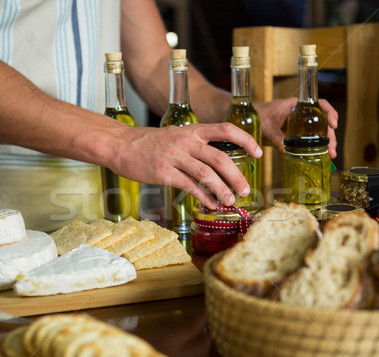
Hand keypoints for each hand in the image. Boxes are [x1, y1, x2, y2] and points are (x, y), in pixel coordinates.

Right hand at [107, 122, 262, 209]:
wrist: (120, 144)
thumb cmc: (149, 143)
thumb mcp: (176, 135)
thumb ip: (196, 146)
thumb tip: (217, 164)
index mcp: (193, 130)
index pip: (226, 129)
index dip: (246, 140)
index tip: (258, 153)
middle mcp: (186, 141)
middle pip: (221, 158)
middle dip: (237, 177)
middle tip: (246, 190)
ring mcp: (174, 156)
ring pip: (207, 175)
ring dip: (223, 190)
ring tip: (231, 201)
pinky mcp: (163, 172)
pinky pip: (190, 186)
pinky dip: (204, 197)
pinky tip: (211, 204)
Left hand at [254, 98, 338, 157]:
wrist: (248, 121)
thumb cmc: (257, 117)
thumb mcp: (267, 127)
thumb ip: (276, 137)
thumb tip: (285, 149)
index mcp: (297, 106)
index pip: (320, 104)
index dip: (330, 113)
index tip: (333, 124)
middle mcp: (302, 114)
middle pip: (323, 121)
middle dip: (330, 135)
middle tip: (332, 149)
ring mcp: (300, 125)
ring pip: (318, 132)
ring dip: (326, 143)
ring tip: (330, 155)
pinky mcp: (296, 135)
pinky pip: (309, 140)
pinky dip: (316, 147)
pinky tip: (320, 156)